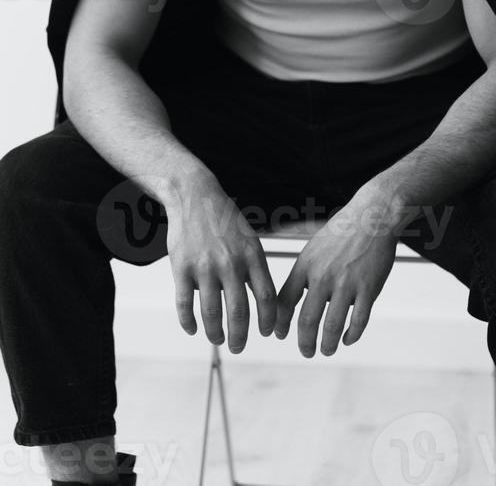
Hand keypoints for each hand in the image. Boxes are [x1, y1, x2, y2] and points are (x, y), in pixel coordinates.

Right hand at [165, 174, 276, 352]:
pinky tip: (192, 329)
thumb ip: (255, 268)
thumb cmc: (225, 220)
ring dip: (215, 333)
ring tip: (217, 340)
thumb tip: (263, 303)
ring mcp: (204, 266)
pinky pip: (184, 304)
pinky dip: (188, 321)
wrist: (195, 195)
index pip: (266, 297)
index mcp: (252, 256)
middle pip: (239, 311)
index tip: (265, 332)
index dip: (267, 320)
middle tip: (239, 347)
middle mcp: (230, 263)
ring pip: (211, 312)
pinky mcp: (181, 267)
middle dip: (240, 336)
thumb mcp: (249, 239)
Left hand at [274, 194, 398, 356]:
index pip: (284, 301)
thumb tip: (290, 299)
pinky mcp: (368, 289)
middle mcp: (323, 277)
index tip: (280, 334)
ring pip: (332, 327)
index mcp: (305, 266)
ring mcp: (346, 284)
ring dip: (328, 345)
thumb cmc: (341, 233)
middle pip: (307, 321)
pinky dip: (352, 335)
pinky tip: (348, 339)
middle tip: (306, 352)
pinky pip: (358, 321)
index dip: (280, 323)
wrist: (372, 217)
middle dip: (304, 343)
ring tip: (326, 350)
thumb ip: (303, 273)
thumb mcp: (313, 248)